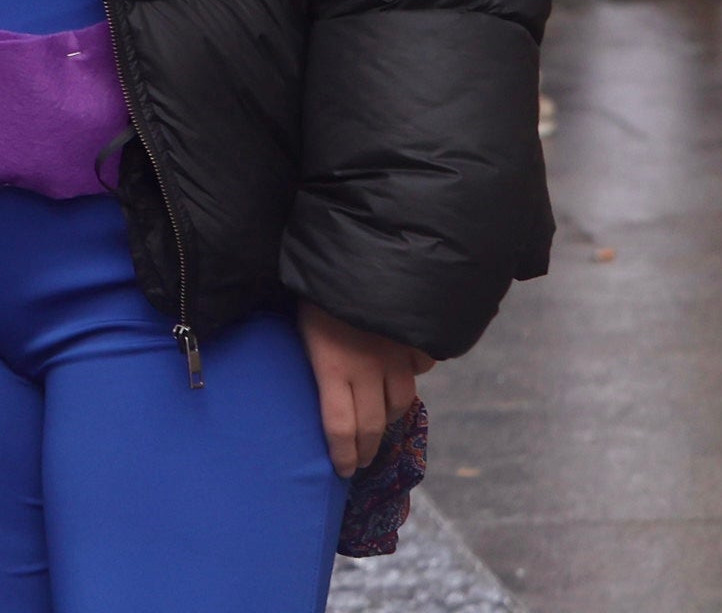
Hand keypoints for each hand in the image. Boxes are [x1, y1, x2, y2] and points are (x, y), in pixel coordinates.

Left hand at [297, 303, 432, 478]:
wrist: (350, 251)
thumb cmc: (312, 288)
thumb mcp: (300, 325)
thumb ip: (314, 358)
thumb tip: (314, 379)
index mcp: (331, 368)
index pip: (340, 427)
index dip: (344, 455)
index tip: (344, 470)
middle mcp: (366, 369)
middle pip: (372, 425)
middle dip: (367, 449)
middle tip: (362, 459)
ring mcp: (394, 354)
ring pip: (401, 401)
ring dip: (390, 416)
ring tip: (381, 420)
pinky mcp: (413, 338)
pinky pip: (421, 364)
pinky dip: (414, 371)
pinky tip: (405, 370)